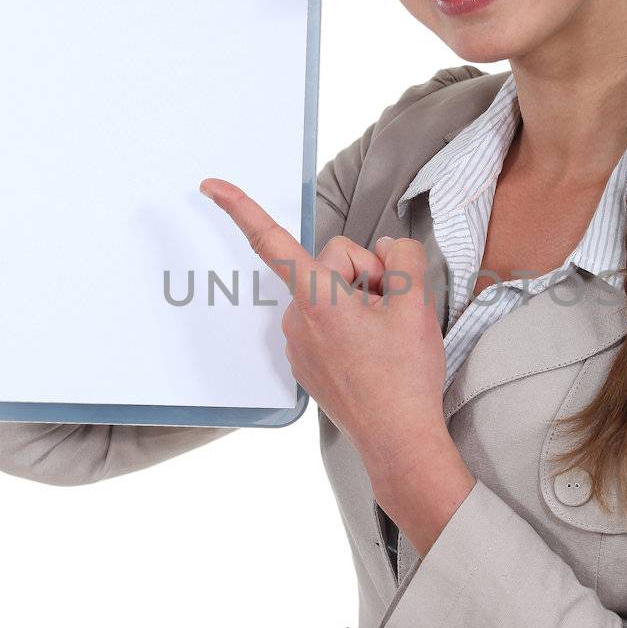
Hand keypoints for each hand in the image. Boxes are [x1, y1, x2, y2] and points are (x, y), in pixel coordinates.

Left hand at [199, 178, 449, 477]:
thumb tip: (388, 250)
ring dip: (357, 303)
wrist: (398, 440)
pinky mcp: (305, 362)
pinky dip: (348, 326)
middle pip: (330, 263)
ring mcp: (298, 344)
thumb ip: (402, 258)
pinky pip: (325, 322)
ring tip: (383, 339)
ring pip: (329, 293)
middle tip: (391, 309)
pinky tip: (371, 354)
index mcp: (318, 299)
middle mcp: (297, 319)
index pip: (272, 242)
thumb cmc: (405, 378)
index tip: (209, 186)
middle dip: (364, 275)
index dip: (241, 208)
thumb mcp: (417, 304)